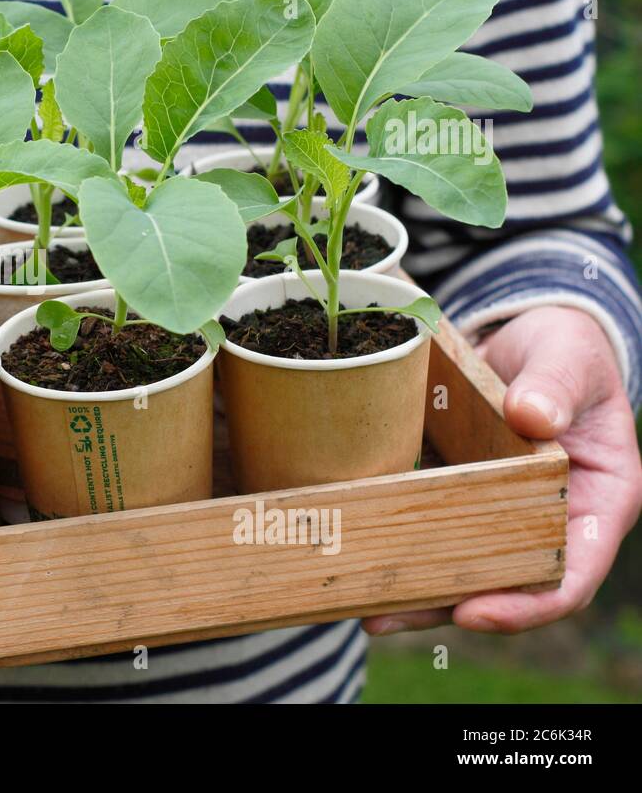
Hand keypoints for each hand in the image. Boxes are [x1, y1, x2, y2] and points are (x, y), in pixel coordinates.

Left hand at [364, 305, 641, 636]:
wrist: (529, 336)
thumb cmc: (565, 350)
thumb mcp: (568, 357)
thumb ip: (556, 385)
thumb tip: (533, 416)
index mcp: (598, 503)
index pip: (570, 574)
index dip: (524, 604)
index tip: (471, 611)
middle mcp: (551, 524)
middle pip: (505, 586)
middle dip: (448, 607)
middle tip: (385, 616)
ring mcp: (502, 516)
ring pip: (463, 569)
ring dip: (415, 592)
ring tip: (362, 607)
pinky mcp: (461, 500)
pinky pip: (433, 533)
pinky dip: (399, 548)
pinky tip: (354, 556)